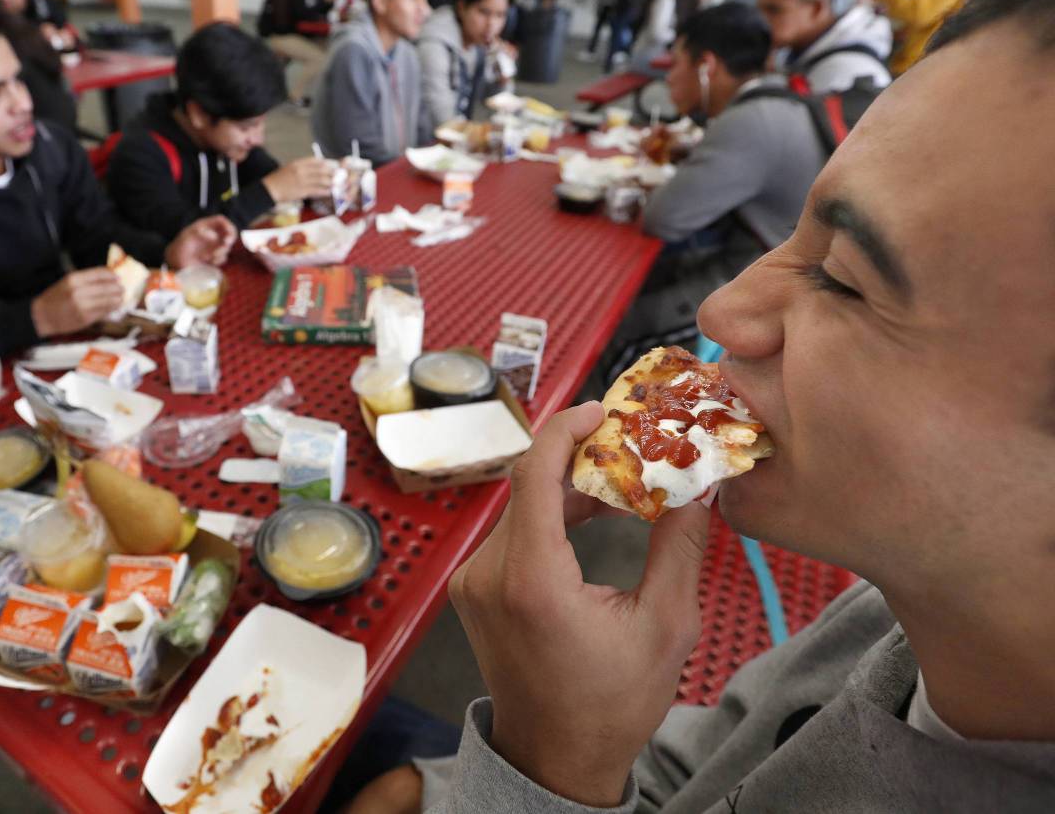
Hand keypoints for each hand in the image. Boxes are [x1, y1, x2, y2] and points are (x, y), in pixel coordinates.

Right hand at [31, 267, 125, 336]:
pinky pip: (103, 312)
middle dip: (117, 287)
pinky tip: (114, 307)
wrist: (41, 317)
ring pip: (107, 301)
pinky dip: (111, 309)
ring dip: (117, 299)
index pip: (98, 274)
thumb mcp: (65, 283)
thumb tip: (106, 277)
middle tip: (122, 287)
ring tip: (121, 297)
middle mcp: (78, 292)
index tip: (117, 276)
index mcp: (73, 280)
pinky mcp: (85, 318)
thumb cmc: (54, 299)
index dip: (110, 274)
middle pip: (106, 287)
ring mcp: (82, 306)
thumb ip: (84, 280)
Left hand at [166, 215, 236, 268]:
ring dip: (222, 251)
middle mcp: (212, 235)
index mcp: (206, 226)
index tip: (229, 234)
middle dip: (229, 240)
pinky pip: (222, 258)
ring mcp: (213, 246)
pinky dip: (218, 260)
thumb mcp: (188, 236)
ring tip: (210, 256)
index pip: (222, 221)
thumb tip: (215, 236)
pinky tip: (208, 261)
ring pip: (227, 247)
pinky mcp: (214, 257)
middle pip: (229, 233)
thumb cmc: (180, 245)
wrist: (176, 261)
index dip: (228, 225)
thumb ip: (201, 233)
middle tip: (225, 244)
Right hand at [263, 157, 338, 202]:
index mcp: (298, 163)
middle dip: (332, 173)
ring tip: (336, 184)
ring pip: (321, 180)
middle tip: (338, 176)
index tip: (331, 166)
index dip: (325, 163)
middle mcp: (301, 170)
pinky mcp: (302, 191)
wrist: (269, 189)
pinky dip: (325, 191)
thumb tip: (315, 170)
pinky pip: (317, 190)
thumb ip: (302, 167)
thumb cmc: (278, 179)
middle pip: (322, 169)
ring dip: (330, 182)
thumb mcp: (289, 168)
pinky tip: (329, 192)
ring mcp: (302, 180)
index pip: (316, 160)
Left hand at [448, 402, 711, 805]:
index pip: (533, 474)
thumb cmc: (610, 705)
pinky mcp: (475, 589)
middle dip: (580, 457)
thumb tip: (697, 488)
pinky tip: (592, 514)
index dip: (565, 430)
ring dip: (568, 486)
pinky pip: (512, 531)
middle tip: (632, 445)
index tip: (601, 412)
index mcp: (531, 580)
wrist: (555, 758)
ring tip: (623, 482)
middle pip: (528, 484)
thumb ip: (679, 548)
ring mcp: (474, 582)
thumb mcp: (665, 626)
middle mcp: (489, 574)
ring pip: (520, 505)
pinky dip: (550, 513)